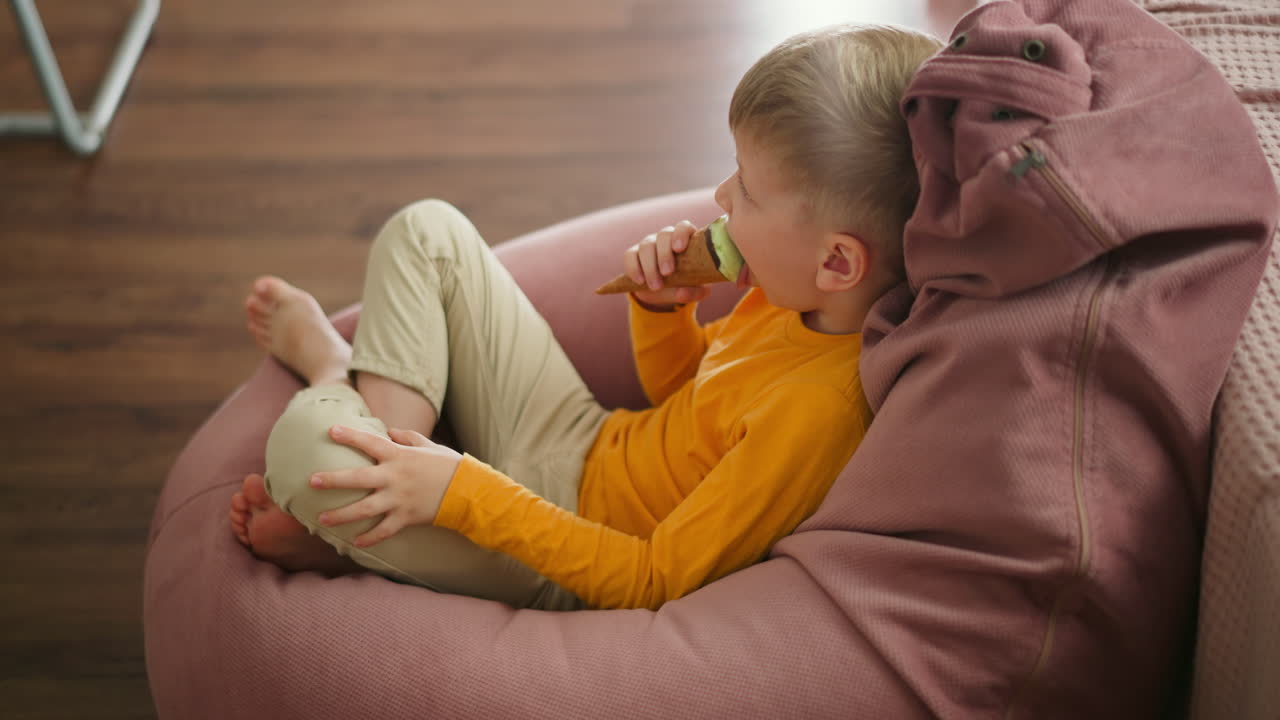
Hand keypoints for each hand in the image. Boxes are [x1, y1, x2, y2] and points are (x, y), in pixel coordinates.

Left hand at [308, 425, 460, 547]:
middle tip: (312, 481)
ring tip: (322, 519)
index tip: (330, 431)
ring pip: (364, 509)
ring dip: (341, 515)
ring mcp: (399, 499)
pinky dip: (370, 538)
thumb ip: (407, 437)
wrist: (469, 491)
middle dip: (333, 480)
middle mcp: (395, 477)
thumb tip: (389, 432)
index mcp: (399, 456)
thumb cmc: (449, 465)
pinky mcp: (406, 517)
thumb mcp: (429, 446)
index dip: (350, 436)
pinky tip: (355, 543)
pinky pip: (383, 530)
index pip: (369, 443)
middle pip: (357, 479)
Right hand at [624, 220, 712, 309]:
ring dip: (650, 266)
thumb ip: (694, 292)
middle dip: (664, 254)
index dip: (680, 234)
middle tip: (667, 273)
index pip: (683, 227)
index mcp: (686, 240)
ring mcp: (649, 244)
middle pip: (663, 235)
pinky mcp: (634, 254)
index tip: (679, 249)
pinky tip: (640, 281)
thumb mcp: (697, 292)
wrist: (666, 294)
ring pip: (646, 246)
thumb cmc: (688, 286)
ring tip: (656, 286)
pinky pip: (630, 255)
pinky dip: (633, 268)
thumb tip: (681, 292)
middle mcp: (667, 238)